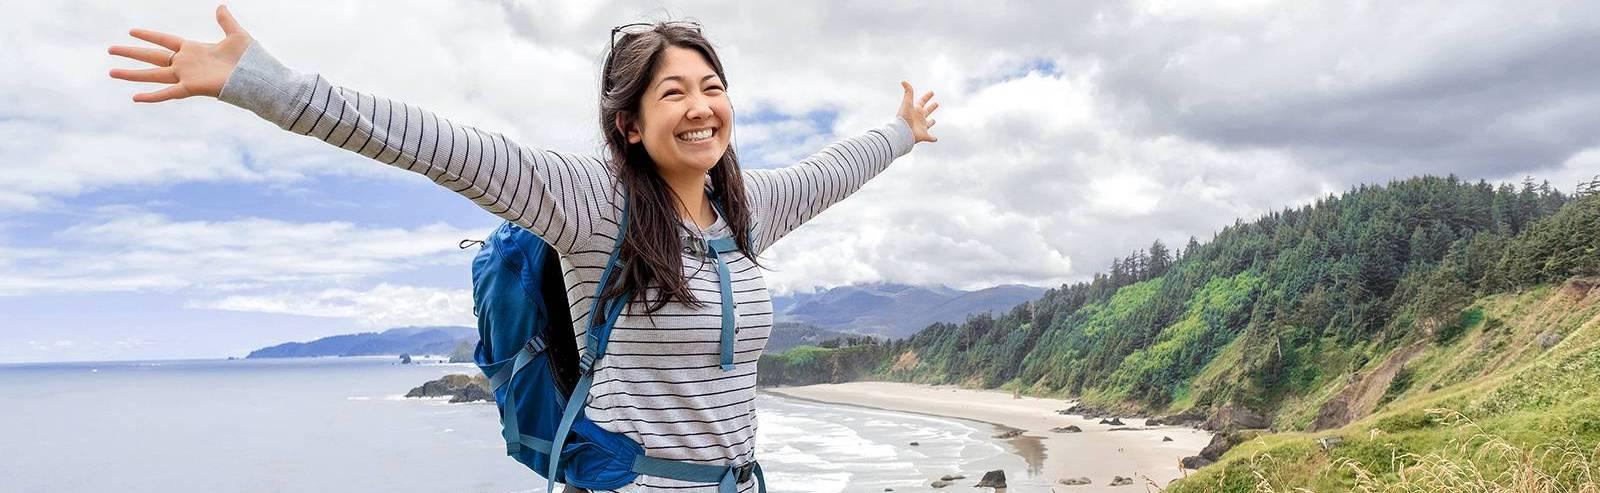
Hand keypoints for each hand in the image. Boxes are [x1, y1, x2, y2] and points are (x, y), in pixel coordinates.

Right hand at [108, 4, 252, 102]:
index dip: (149, 35)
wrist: (259, 77)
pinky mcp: (191, 88)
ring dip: (132, 74)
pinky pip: (167, 93)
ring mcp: (186, 75)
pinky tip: (135, 97)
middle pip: (152, 56)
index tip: (131, 31)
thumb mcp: (236, 34)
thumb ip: (225, 21)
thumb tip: (221, 6)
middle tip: (110, 50)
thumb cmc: (251, 59)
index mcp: (194, 49)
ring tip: (111, 72)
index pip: (165, 40)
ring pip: (153, 74)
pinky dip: (152, 96)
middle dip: (131, 53)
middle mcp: (186, 62)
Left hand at [897, 81, 939, 143]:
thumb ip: (907, 92)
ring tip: (933, 121)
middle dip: (931, 107)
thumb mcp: (906, 103)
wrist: (901, 132)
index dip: (927, 96)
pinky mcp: (923, 135)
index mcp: (916, 110)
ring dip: (931, 122)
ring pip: (928, 124)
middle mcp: (919, 118)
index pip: (922, 101)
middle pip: (927, 111)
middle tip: (936, 103)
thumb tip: (903, 81)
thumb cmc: (903, 118)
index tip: (932, 92)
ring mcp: (922, 127)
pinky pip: (930, 138)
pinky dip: (933, 138)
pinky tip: (935, 139)